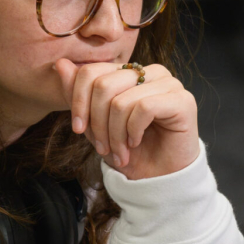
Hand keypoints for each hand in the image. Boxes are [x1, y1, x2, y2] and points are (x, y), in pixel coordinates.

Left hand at [54, 60, 199, 179]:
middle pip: (103, 85)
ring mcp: (169, 84)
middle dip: (97, 123)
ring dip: (115, 135)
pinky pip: (143, 108)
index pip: (92, 71)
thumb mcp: (97, 125)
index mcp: (131, 72)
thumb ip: (80, 95)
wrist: (159, 179)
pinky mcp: (182, 100)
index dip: (78, 101)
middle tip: (104, 148)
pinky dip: (133, 131)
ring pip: (121, 101)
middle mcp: (151, 72)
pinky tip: (136, 143)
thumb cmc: (131, 152)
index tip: (79, 130)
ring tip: (121, 152)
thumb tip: (60, 64)